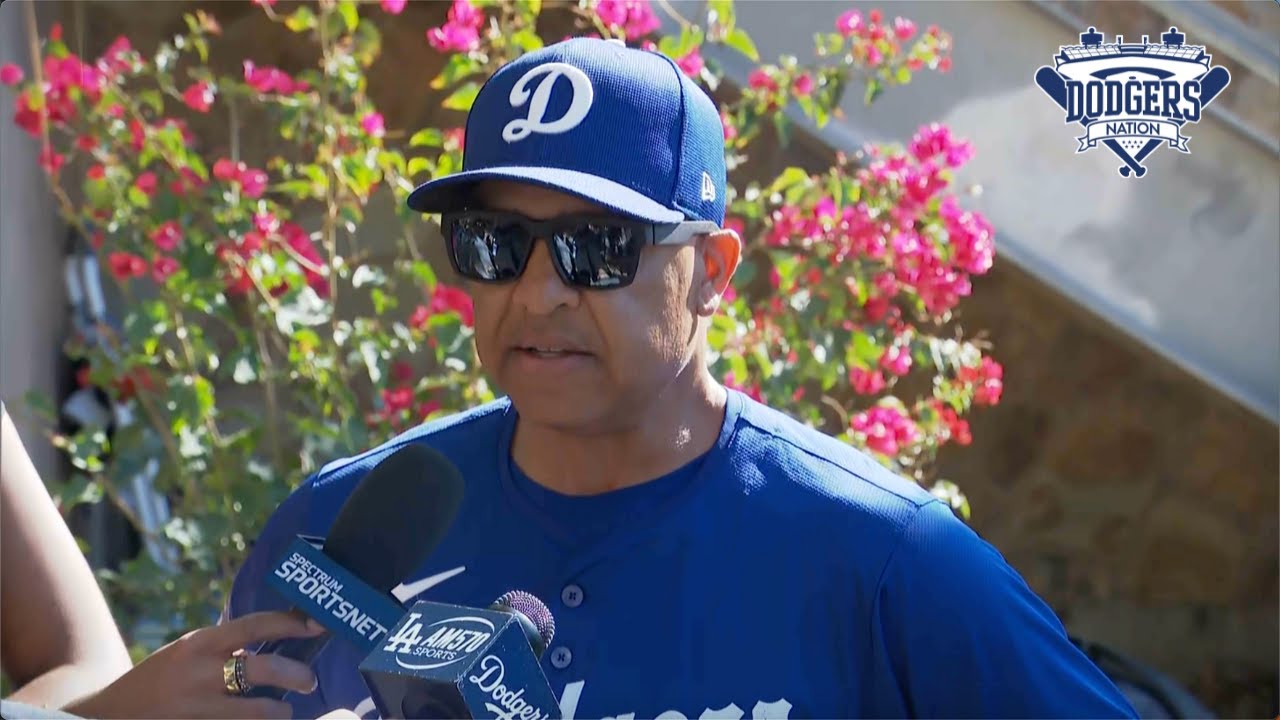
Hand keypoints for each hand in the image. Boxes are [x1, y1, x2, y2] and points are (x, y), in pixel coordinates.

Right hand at [63, 610, 325, 718]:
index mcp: (199, 644)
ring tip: (283, 711)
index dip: (290, 623)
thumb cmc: (158, 680)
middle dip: (296, 674)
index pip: (254, 625)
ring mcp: (196, 708)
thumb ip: (223, 643)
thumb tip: (272, 627)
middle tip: (309, 680)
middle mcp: (199, 673)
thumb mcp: (186, 652)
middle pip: (263, 668)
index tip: (317, 624)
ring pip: (257, 712)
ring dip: (279, 712)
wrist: (106, 717)